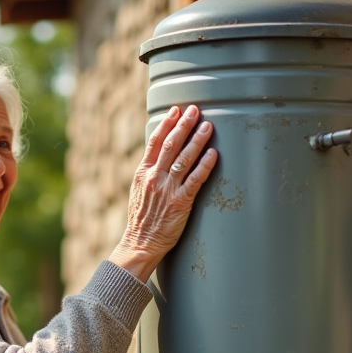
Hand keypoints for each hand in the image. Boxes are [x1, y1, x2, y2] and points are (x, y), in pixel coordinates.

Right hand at [109, 105, 217, 280]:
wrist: (140, 243)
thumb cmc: (141, 219)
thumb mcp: (138, 190)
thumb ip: (149, 172)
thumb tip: (160, 155)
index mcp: (143, 172)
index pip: (155, 142)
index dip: (167, 124)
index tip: (176, 110)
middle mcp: (155, 177)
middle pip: (171, 145)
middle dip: (184, 125)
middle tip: (195, 110)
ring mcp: (167, 190)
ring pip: (184, 159)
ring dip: (197, 140)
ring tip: (208, 126)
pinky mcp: (180, 203)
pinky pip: (194, 181)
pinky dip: (204, 166)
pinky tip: (213, 154)